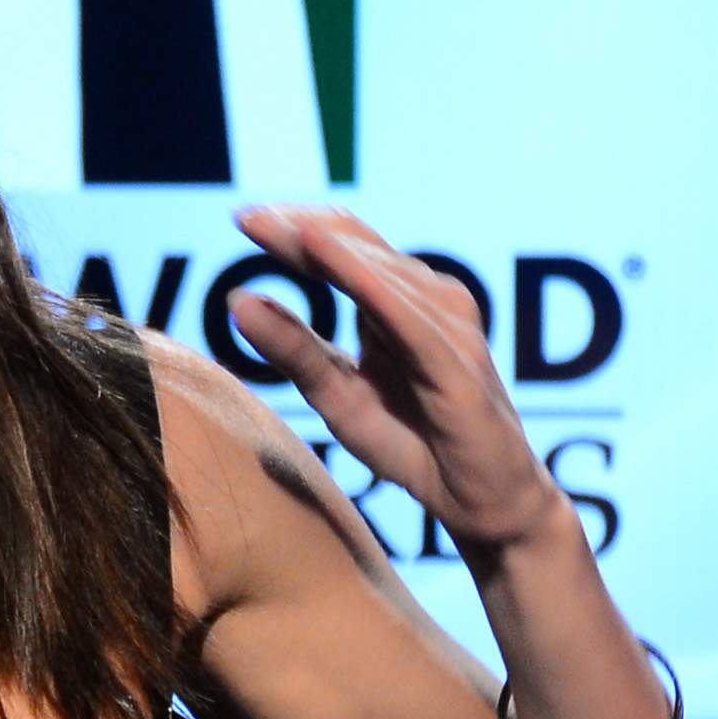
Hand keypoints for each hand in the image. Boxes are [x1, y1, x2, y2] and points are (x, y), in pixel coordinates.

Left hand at [229, 205, 564, 560]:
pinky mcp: (454, 362)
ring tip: (277, 227)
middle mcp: (428, 300)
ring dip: (327, 246)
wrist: (480, 501)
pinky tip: (326, 256)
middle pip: (358, 247)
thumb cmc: (413, 444)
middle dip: (300, 229)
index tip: (242, 218)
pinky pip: (403, 315)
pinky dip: (365, 282)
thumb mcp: (338, 397)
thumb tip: (236, 300)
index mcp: (398, 302)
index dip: (294, 228)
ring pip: (379, 273)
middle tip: (245, 218)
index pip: (344, 246)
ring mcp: (447, 327)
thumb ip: (293, 349)